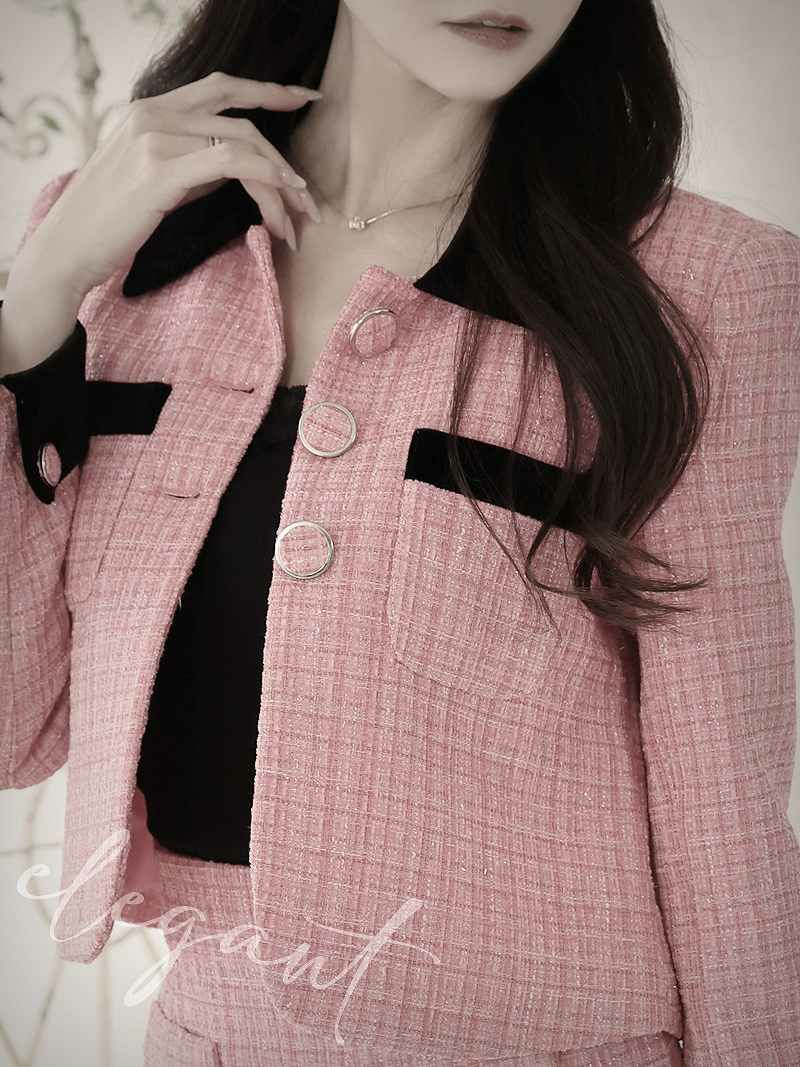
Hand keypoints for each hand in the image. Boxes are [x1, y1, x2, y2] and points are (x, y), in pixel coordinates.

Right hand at [19, 71, 323, 302]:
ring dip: (279, 186)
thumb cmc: (113, 220)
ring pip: (242, 145)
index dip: (268, 90)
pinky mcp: (159, 170)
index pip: (221, 87)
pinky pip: (230, 162)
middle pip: (240, 119)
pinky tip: (280, 203)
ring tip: (296, 222)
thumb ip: (194, 162)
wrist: (69, 248)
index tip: (307, 97)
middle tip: (310, 200)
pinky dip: (264, 179)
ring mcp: (155, 137)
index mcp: (151, 108)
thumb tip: (241, 165)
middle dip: (283, 158)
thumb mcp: (157, 179)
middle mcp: (153, 113)